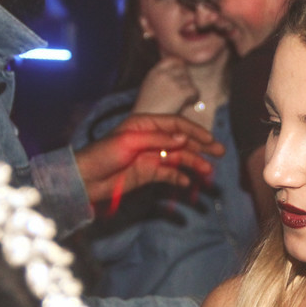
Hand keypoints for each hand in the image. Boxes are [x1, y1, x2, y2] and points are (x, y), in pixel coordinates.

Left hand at [74, 113, 224, 203]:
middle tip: (220, 153)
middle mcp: (150, 138)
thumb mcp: (130, 142)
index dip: (195, 131)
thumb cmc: (103, 154)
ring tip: (208, 172)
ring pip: (178, 158)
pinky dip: (179, 177)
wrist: (85, 179)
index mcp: (145, 124)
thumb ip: (157, 139)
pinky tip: (187, 182)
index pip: (176, 125)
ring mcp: (150, 156)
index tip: (210, 140)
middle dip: (201, 147)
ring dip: (194, 164)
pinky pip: (168, 174)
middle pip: (182, 141)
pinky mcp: (148, 173)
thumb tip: (183, 138)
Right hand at [133, 57, 198, 114]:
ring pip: (190, 82)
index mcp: (153, 73)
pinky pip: (195, 92)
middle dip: (185, 82)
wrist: (144, 128)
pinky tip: (183, 107)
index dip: (181, 69)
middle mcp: (162, 74)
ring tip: (178, 104)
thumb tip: (181, 73)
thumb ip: (162, 80)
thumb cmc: (148, 114)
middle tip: (179, 97)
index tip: (180, 81)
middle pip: (184, 70)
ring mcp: (171, 82)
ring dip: (188, 93)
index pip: (174, 60)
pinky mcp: (180, 92)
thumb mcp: (151, 90)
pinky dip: (192, 100)